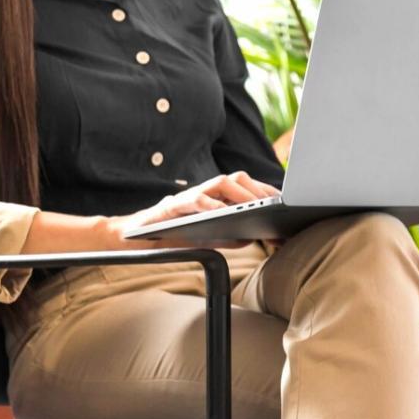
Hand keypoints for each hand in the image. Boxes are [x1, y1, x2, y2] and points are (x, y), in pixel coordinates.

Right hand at [109, 171, 280, 248]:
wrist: (131, 239)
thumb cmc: (169, 236)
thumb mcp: (203, 238)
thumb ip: (226, 236)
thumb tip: (251, 237)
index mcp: (212, 198)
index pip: (243, 188)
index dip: (265, 192)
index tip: (286, 202)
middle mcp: (202, 192)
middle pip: (235, 179)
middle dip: (259, 190)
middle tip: (277, 204)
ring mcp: (186, 196)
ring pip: (218, 183)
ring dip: (240, 193)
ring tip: (257, 206)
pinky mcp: (171, 206)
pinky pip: (194, 201)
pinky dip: (211, 206)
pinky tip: (225, 214)